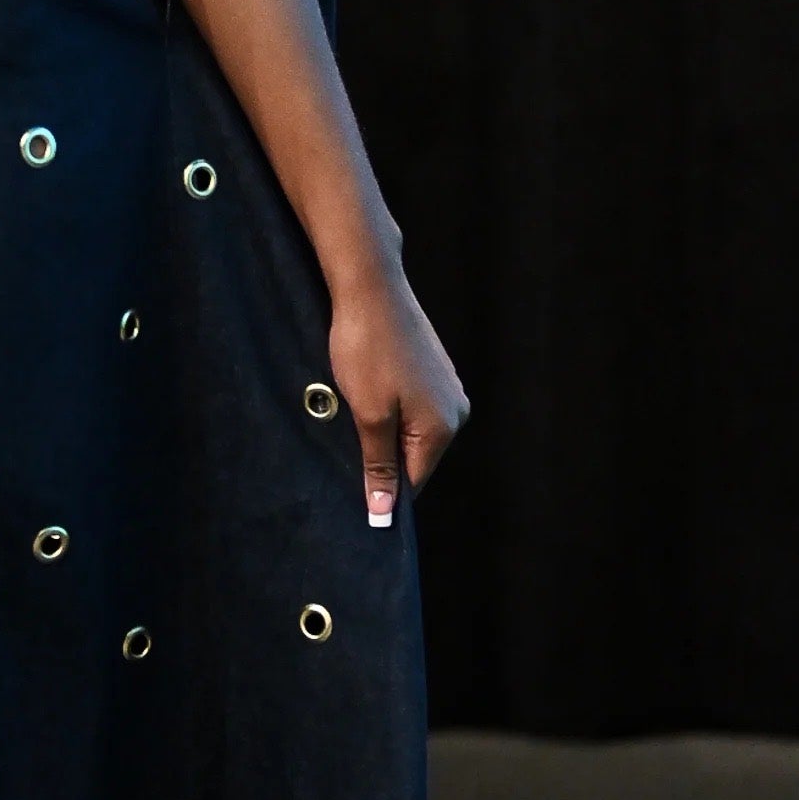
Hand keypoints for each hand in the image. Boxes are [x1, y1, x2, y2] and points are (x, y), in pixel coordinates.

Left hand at [326, 271, 467, 531]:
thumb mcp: (368, 415)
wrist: (371, 286)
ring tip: (352, 410)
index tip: (348, 488)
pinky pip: (410, 406)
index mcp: (443, 427)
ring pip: (409, 430)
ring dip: (379, 430)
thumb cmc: (366, 349)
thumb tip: (385, 513)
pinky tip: (364, 390)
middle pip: (412, 457)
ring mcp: (447, 387)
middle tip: (343, 442)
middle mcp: (455, 410)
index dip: (380, 491)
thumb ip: (379, 465)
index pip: (412, 482)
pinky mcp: (433, 369)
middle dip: (378, 457)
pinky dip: (386, 407)